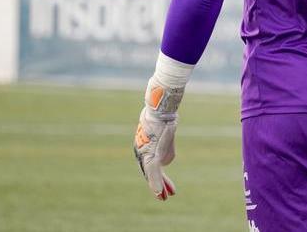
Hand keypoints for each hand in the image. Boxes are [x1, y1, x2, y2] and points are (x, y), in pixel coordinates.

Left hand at [133, 80, 182, 200]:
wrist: (160, 110)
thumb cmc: (163, 116)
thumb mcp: (165, 132)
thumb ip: (165, 147)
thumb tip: (165, 159)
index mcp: (143, 146)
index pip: (149, 164)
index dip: (156, 175)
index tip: (162, 184)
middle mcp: (141, 151)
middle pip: (149, 171)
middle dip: (157, 184)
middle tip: (162, 197)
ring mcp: (145, 154)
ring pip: (151, 174)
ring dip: (158, 187)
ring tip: (162, 198)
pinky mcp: (151, 156)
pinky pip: (153, 173)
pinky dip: (157, 184)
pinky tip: (160, 193)